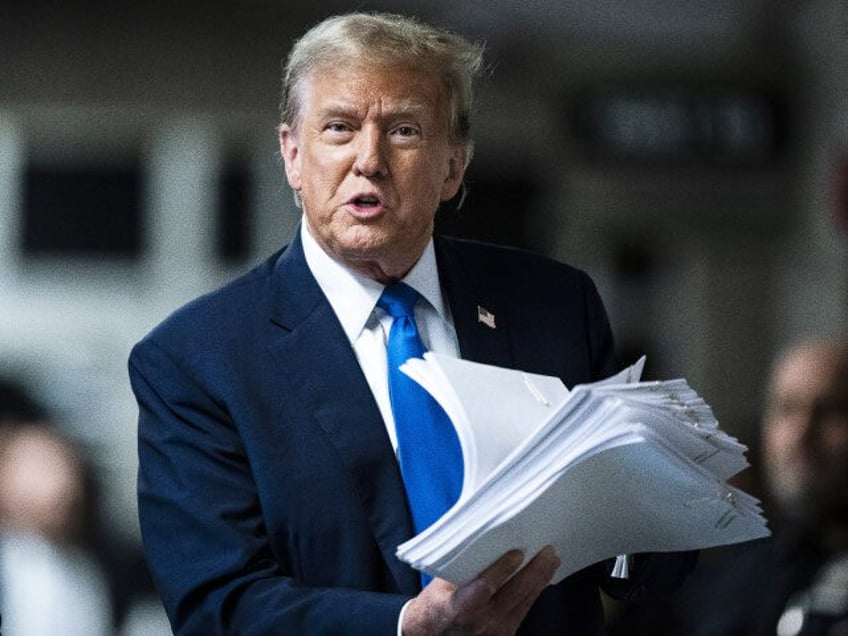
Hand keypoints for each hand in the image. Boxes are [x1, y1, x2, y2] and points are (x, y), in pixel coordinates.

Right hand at [401, 545, 559, 635]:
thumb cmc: (434, 607)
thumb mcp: (438, 585)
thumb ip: (460, 568)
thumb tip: (482, 541)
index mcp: (459, 607)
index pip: (485, 587)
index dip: (503, 569)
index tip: (518, 552)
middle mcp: (480, 622)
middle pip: (514, 595)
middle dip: (534, 571)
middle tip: (547, 551)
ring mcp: (495, 632)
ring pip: (524, 603)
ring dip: (540, 581)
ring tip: (551, 560)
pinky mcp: (505, 635)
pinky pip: (523, 612)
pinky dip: (534, 593)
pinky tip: (541, 579)